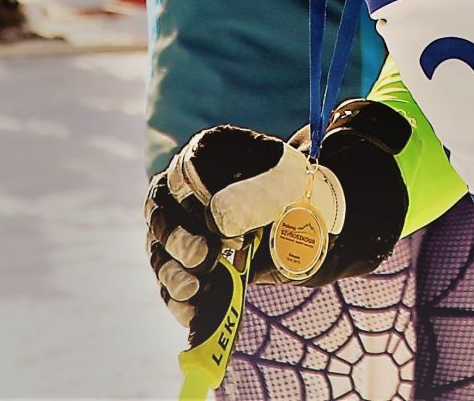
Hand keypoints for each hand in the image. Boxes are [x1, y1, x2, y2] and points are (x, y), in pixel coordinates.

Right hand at [145, 126, 342, 341]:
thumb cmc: (297, 192)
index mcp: (204, 158)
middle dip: (176, 242)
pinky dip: (179, 301)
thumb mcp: (286, 186)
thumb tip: (218, 219)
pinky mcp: (190, 263)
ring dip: (172, 275)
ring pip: (161, 254)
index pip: (174, 183)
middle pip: (159, 219)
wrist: (314, 219)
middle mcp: (184, 192)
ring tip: (192, 290)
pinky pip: (172, 284)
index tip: (221, 234)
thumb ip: (255, 196)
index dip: (188, 209)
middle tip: (203, 258)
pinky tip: (192, 314)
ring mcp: (184, 229)